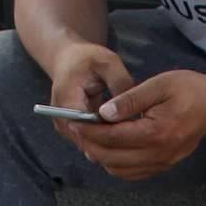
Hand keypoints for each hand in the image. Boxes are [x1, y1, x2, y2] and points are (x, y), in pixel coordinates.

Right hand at [44, 43, 130, 162]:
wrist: (69, 61)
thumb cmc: (89, 59)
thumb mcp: (108, 63)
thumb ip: (120, 84)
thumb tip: (133, 108)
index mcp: (67, 100)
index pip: (88, 128)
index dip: (113, 133)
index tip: (137, 132)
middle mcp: (62, 120)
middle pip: (90, 142)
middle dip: (116, 143)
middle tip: (143, 143)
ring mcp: (66, 129)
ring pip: (91, 146)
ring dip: (113, 146)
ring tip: (139, 143)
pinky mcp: (74, 132)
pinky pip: (92, 143)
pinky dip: (109, 143)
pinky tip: (129, 141)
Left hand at [75, 69, 205, 181]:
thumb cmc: (190, 90)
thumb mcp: (159, 85)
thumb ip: (130, 99)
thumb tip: (104, 112)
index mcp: (156, 132)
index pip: (113, 137)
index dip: (90, 131)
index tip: (74, 122)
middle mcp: (159, 153)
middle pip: (113, 158)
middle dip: (90, 145)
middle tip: (77, 131)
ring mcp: (163, 162)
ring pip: (120, 170)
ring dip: (102, 157)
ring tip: (90, 139)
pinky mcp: (164, 165)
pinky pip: (133, 173)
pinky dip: (116, 165)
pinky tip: (109, 149)